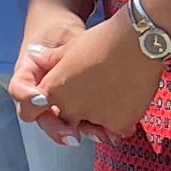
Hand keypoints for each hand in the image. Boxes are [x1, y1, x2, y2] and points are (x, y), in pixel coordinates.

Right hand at [12, 0, 91, 127]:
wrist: (61, 32)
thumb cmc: (58, 31)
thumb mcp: (61, 36)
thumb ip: (63, 52)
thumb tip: (58, 59)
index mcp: (27, 74)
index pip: (19, 90)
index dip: (28, 97)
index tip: (43, 98)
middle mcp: (35, 93)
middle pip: (39, 117)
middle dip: (56, 128)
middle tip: (72, 136)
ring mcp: (51, 103)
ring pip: (58, 124)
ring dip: (77, 133)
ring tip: (99, 135)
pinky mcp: (69, 108)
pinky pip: (75, 122)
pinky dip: (91, 127)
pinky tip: (109, 132)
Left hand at [22, 8, 168, 145]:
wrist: (139, 41)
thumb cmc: (102, 40)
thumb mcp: (69, 47)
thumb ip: (50, 59)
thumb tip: (34, 55)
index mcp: (53, 90)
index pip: (31, 112)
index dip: (39, 108)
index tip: (52, 105)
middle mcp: (70, 109)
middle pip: (67, 121)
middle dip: (76, 114)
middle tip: (91, 94)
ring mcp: (95, 119)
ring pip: (94, 126)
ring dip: (100, 116)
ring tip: (112, 93)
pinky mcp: (119, 123)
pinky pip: (116, 129)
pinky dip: (121, 120)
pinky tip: (126, 102)